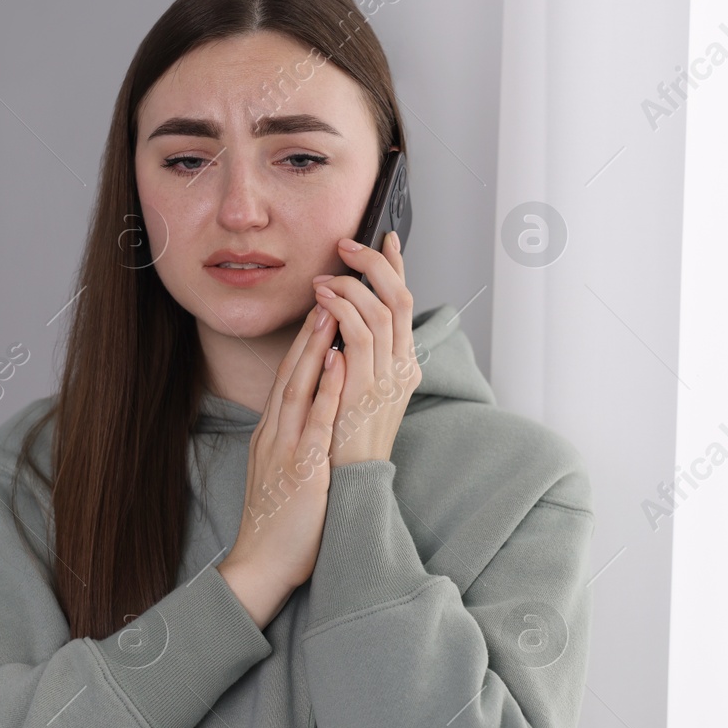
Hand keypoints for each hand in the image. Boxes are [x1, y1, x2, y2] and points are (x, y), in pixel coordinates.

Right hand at [218, 302, 346, 629]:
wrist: (260, 566)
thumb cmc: (279, 524)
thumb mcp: (283, 472)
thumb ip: (294, 442)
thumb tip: (312, 420)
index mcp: (273, 436)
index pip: (290, 380)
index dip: (305, 344)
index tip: (321, 310)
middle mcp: (275, 435)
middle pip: (292, 373)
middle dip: (310, 331)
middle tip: (327, 291)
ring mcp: (285, 450)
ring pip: (300, 389)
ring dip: (316, 348)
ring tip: (332, 311)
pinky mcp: (300, 470)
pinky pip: (315, 423)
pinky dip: (327, 391)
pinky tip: (339, 366)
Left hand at [314, 230, 423, 465]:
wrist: (347, 487)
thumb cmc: (344, 444)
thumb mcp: (357, 395)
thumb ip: (358, 360)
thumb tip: (343, 325)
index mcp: (402, 367)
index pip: (404, 305)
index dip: (397, 269)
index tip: (386, 239)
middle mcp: (403, 368)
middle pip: (400, 298)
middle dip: (376, 264)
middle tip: (349, 245)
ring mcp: (388, 378)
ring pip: (382, 310)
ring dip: (352, 284)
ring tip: (325, 277)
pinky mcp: (368, 389)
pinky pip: (360, 336)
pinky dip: (343, 310)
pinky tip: (323, 300)